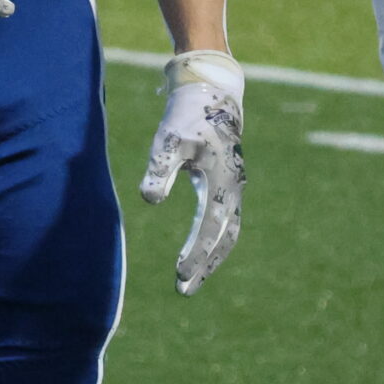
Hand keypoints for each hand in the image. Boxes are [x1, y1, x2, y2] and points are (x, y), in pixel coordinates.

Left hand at [140, 50, 245, 293]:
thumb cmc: (187, 116)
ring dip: (211, 257)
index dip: (195, 252)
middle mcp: (233, 190)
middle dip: (205, 266)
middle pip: (224, 239)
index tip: (179, 274)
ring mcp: (234, 188)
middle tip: (183, 290)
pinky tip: (199, 250)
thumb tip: (150, 201)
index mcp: (222, 183)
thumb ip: (160, 169)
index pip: (210, 228)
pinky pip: (225, 221)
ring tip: (190, 278)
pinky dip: (215, 240)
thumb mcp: (168, 139)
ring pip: (228, 233)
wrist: (212, 93)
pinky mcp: (227, 183)